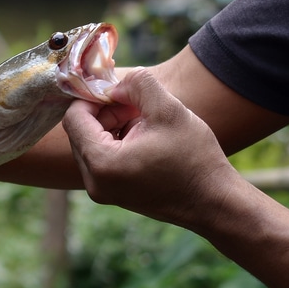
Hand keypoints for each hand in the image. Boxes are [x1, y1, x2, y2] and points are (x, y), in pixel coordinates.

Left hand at [62, 67, 240, 227]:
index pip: (73, 118)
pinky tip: (145, 138)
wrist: (215, 203)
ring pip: (90, 144)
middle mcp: (94, 181)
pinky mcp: (112, 194)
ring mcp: (101, 191)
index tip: (120, 91)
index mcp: (101, 163)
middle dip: (105, 112)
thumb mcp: (168, 110)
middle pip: (79, 131)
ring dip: (112, 126)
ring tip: (144, 122)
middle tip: (136, 106)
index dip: (93, 97)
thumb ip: (138, 85)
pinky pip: (101, 160)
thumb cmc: (195, 159)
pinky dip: (116, 142)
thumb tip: (115, 84)